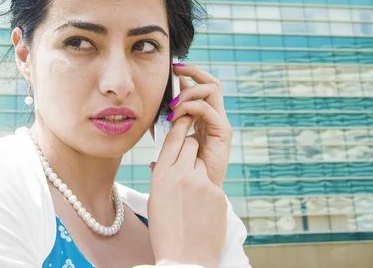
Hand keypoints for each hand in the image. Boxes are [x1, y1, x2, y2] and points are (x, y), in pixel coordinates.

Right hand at [148, 116, 226, 267]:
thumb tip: (161, 160)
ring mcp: (200, 183)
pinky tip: (202, 210)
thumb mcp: (156, 199)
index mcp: (160, 176)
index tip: (182, 119)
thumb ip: (161, 175)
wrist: (184, 258)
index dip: (178, 126)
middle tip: (188, 161)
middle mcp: (180, 175)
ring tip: (193, 196)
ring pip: (202, 161)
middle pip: (190, 143)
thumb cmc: (166, 230)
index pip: (171, 139)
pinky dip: (208, 191)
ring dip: (199, 170)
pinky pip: (212, 182)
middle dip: (190, 147)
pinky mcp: (217, 194)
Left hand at [167, 63, 231, 187]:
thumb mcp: (167, 137)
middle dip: (194, 72)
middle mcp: (214, 116)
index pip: (200, 86)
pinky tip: (176, 116)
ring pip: (212, 89)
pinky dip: (191, 107)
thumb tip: (155, 105)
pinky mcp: (222, 132)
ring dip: (188, 92)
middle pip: (211, 82)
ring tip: (172, 104)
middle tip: (176, 70)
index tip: (172, 67)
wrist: (193, 191)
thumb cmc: (179, 167)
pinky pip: (208, 109)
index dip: (188, 75)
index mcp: (203, 116)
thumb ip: (165, 122)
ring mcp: (220, 123)